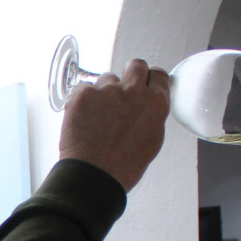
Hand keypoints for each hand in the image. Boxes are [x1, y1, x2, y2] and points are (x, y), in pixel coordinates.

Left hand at [59, 59, 170, 191]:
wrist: (94, 175)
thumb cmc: (123, 166)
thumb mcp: (152, 139)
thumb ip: (151, 114)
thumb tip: (149, 101)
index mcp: (155, 103)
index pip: (158, 75)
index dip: (149, 78)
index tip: (144, 81)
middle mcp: (134, 92)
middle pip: (136, 65)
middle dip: (130, 73)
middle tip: (121, 89)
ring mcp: (108, 91)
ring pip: (107, 78)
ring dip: (104, 91)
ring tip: (98, 117)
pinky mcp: (84, 94)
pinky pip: (84, 87)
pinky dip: (83, 100)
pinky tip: (83, 118)